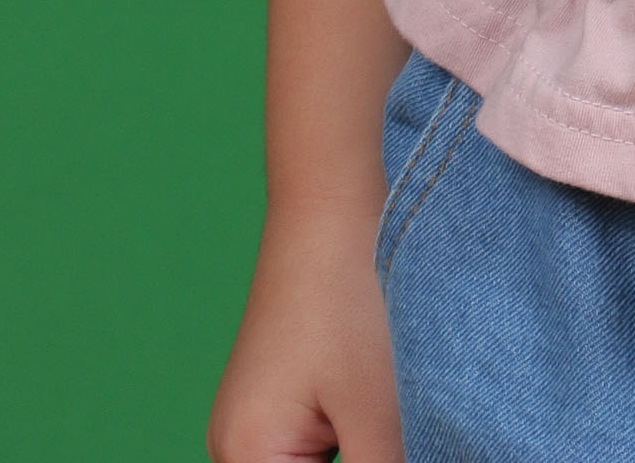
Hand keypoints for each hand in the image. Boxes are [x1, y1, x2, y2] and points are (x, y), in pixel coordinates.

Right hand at [206, 198, 401, 462]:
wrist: (335, 197)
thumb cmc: (353, 294)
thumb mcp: (381, 410)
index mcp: (247, 459)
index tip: (392, 446)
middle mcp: (237, 447)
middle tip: (398, 433)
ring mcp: (259, 420)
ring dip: (367, 454)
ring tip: (396, 424)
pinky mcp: (286, 395)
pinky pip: (315, 450)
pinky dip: (358, 446)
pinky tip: (392, 424)